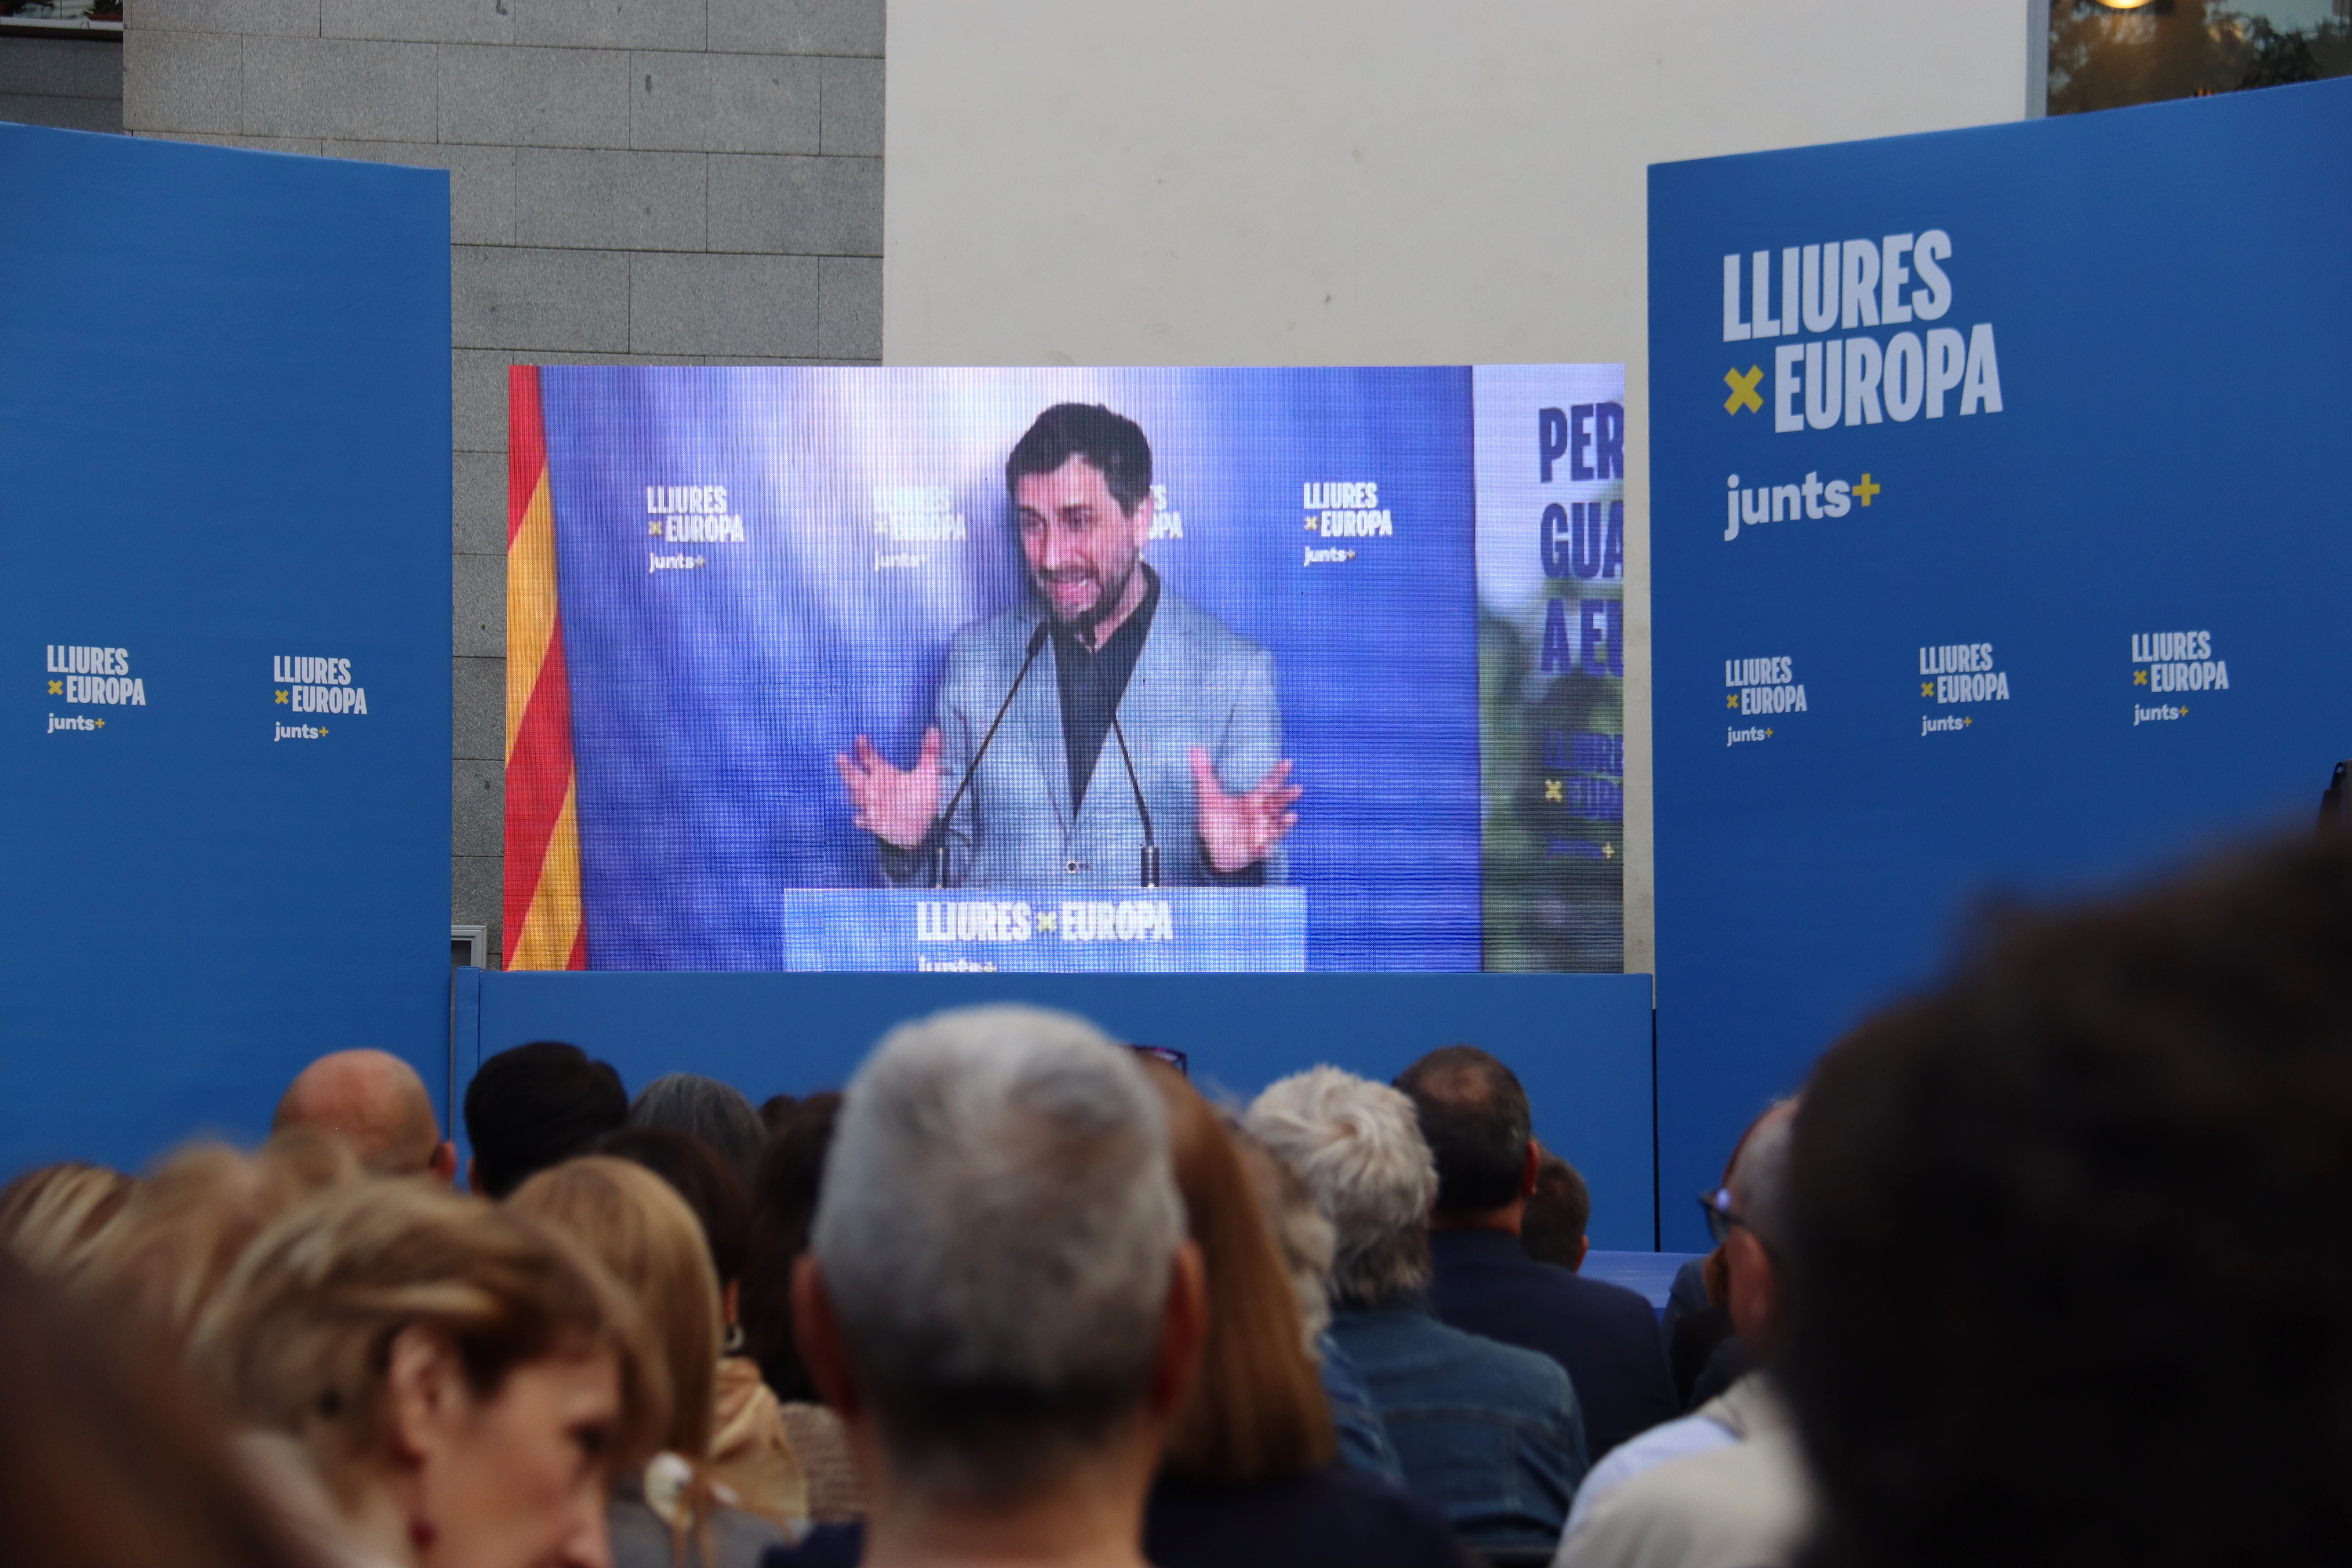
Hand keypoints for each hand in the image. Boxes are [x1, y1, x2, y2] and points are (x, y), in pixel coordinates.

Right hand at [835, 728, 941, 849]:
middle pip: (855, 776)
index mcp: (885, 774)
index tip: (861, 738)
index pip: (870, 758)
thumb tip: (934, 729)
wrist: (921, 827)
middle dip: (847, 768)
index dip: (865, 749)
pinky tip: (859, 819)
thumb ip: (930, 752)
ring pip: (857, 796)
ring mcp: (873, 806)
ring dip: (854, 792)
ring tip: (853, 786)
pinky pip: (865, 821)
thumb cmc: (920, 798)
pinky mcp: (875, 823)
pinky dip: (862, 820)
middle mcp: (874, 788)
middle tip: (841, 757)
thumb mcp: (928, 774)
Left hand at [1190, 748, 1300, 874]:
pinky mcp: (1253, 851)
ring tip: (1292, 817)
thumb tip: (1195, 748)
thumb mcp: (1207, 794)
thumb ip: (1203, 772)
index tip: (1288, 762)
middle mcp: (1260, 815)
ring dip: (1284, 824)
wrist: (1209, 845)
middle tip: (1298, 788)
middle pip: (1277, 804)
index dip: (1278, 774)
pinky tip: (1266, 849)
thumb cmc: (1215, 818)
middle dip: (1287, 797)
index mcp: (1253, 799)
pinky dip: (1264, 851)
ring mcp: (1259, 834)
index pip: (1269, 784)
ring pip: (1276, 828)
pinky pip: (1261, 851)